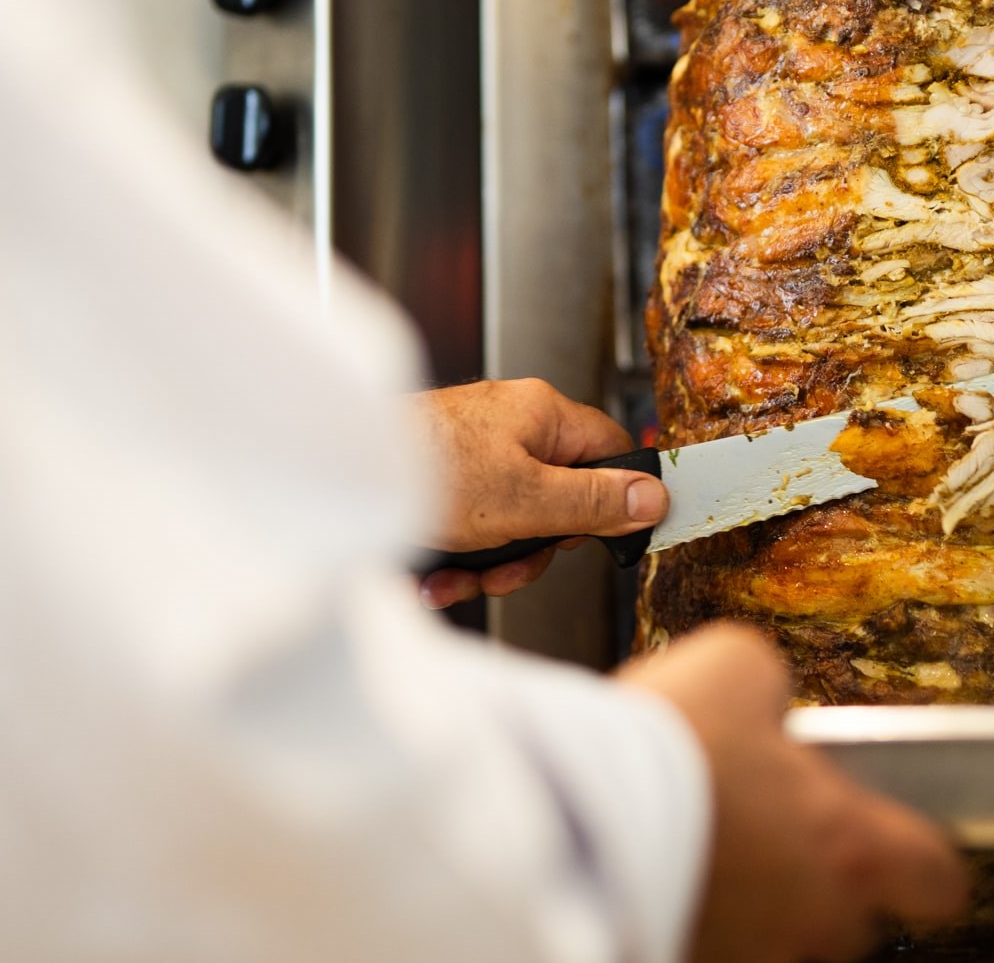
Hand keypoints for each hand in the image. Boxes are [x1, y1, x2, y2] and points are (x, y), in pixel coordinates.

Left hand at [416, 379, 667, 608]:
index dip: (614, 497)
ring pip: (512, 520)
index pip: (611, 449)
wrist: (338, 475)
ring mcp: (474, 451)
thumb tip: (654, 496)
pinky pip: (471, 525)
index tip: (608, 537)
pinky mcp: (442, 478)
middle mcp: (511, 425)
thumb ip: (594, 501)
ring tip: (457, 578)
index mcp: (542, 414)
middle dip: (534, 548)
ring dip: (489, 563)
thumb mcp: (527, 501)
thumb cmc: (425, 471)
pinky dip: (457, 556)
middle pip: (559, 497)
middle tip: (510, 566)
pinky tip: (433, 575)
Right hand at [620, 626, 968, 962]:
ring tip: (699, 842)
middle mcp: (808, 917)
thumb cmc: (662, 743)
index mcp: (845, 844)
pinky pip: (711, 938)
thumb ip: (772, 686)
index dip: (922, 858)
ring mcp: (746, 954)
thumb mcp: (737, 663)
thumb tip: (765, 696)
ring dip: (750, 899)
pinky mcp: (685, 960)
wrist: (567, 805)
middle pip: (850, 921)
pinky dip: (694, 905)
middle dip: (817, 880)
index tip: (902, 842)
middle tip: (768, 828)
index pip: (937, 878)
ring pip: (774, 937)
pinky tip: (657, 863)